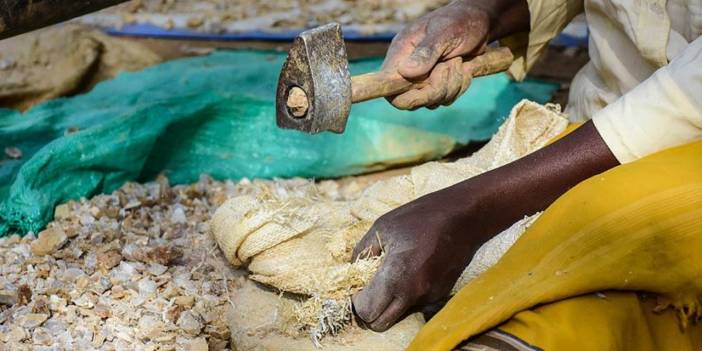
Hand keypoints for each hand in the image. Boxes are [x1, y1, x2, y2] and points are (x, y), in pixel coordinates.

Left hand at [352, 187, 481, 330]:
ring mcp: (429, 296)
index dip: (357, 301)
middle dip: (370, 310)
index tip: (358, 287)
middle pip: (380, 323)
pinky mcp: (441, 295)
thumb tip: (352, 272)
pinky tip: (412, 271)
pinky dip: (407, 295)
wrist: (464, 217)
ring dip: (389, 302)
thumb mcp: (382, 227)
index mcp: (396, 276)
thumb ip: (362, 253)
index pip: (366, 311)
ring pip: (398, 314)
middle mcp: (413, 293)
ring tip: (393, 273)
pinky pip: (415, 304)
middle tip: (369, 288)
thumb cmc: (420, 217)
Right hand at [382, 0, 529, 109]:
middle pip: (408, 99)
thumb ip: (426, 52)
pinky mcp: (437, 86)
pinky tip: (464, 69)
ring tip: (458, 61)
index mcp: (402, 52)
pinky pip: (445, 99)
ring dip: (451, 86)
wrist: (480, 23)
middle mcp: (408, 69)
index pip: (386, 82)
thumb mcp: (445, 32)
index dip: (396, 92)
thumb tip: (406, 72)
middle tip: (449, 67)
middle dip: (434, 89)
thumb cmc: (460, 21)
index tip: (418, 88)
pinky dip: (458, 87)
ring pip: (430, 101)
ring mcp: (422, 80)